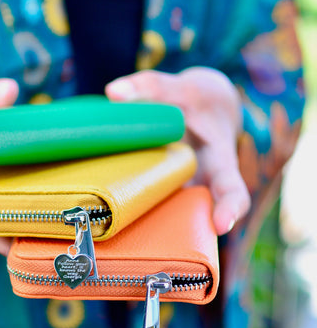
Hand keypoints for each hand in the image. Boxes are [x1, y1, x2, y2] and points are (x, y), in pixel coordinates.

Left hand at [106, 67, 250, 234]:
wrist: (201, 111)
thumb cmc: (197, 101)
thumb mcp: (182, 87)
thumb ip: (151, 87)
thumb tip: (112, 92)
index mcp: (218, 163)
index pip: (232, 190)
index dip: (230, 209)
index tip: (220, 225)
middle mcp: (199, 185)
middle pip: (194, 215)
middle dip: (174, 229)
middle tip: (149, 240)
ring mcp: (178, 191)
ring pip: (165, 215)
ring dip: (143, 226)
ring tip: (116, 229)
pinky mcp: (157, 190)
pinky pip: (142, 202)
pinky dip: (124, 205)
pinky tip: (96, 207)